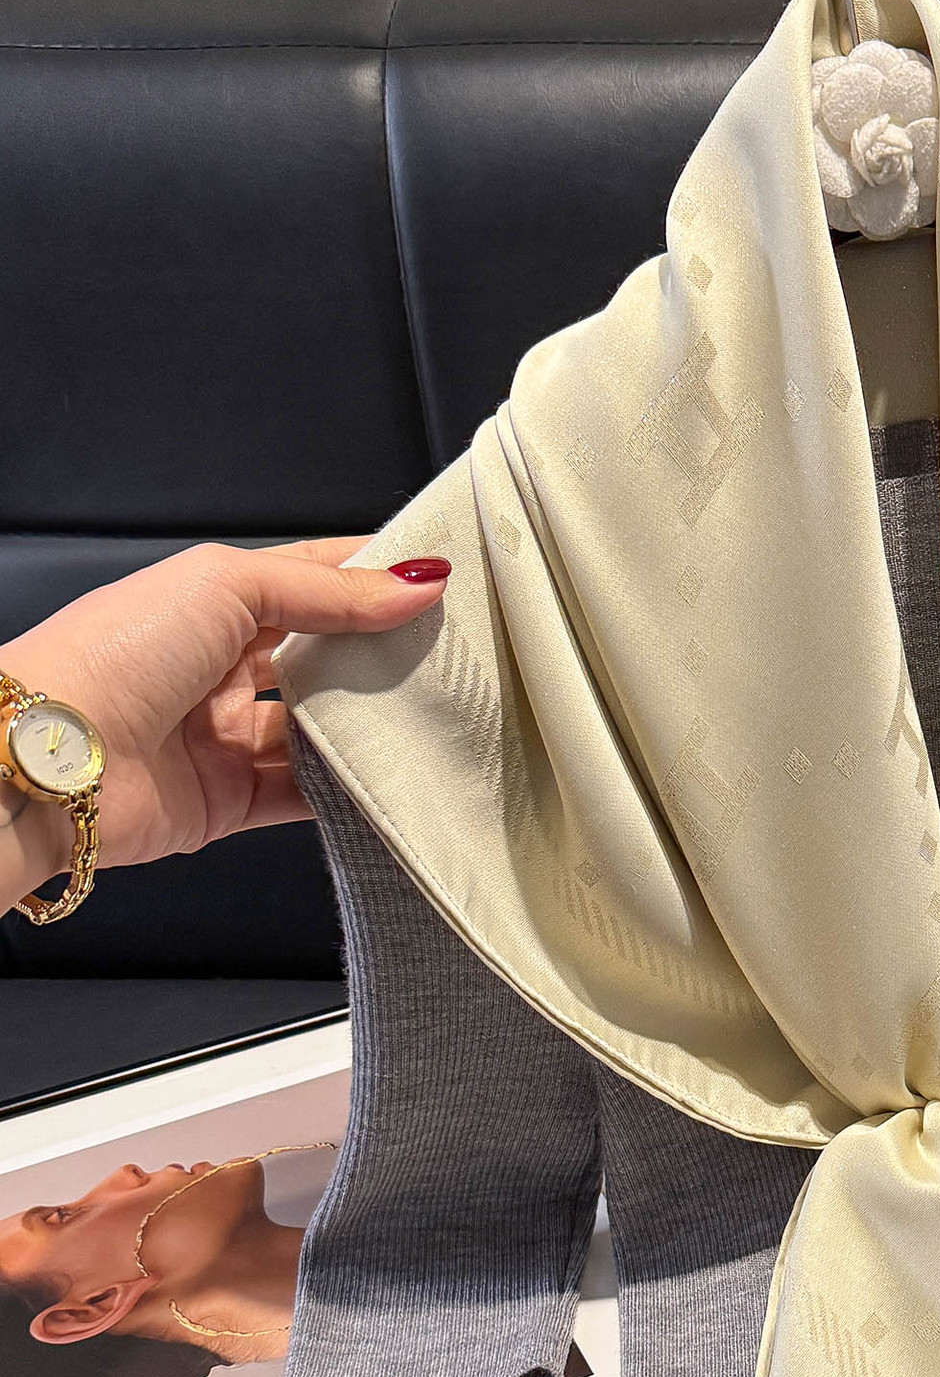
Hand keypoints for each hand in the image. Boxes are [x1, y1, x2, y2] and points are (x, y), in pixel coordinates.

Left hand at [0, 539, 449, 897]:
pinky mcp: (229, 799)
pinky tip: (390, 774)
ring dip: (370, 725)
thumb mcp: (227, 586)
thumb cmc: (116, 652)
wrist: (49, 760)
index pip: (311, 580)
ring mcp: (224, 735)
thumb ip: (330, 589)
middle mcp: (218, 667)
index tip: (439, 580)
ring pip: (322, 729)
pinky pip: (307, 794)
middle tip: (452, 654)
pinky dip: (350, 789)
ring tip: (433, 714)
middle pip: (323, 658)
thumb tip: (418, 583)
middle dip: (381, 655)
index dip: (372, 576)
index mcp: (211, 603)